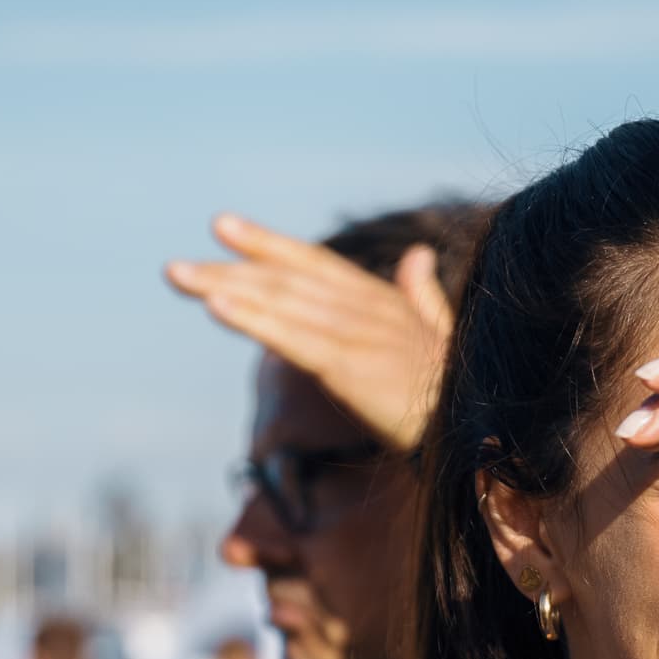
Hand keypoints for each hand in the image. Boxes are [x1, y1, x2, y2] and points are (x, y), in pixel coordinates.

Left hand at [165, 215, 452, 452]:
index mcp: (382, 302)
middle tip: (174, 269)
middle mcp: (367, 309)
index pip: (315, 265)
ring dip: (226, 289)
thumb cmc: (463, 391)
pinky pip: (293, 338)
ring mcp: (360, 335)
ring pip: (282, 303)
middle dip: (230, 270)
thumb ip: (421, 294)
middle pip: (287, 280)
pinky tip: (216, 307)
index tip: (223, 226)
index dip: (269, 244)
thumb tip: (418, 253)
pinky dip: (253, 318)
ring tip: (179, 278)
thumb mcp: (438, 334)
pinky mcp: (353, 367)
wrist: (483, 432)